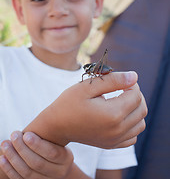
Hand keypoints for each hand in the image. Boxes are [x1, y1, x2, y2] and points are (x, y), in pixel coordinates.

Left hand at [0, 131, 72, 178]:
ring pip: (27, 172)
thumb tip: (37, 122)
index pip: (52, 153)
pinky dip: (9, 169)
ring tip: (5, 144)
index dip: (38, 145)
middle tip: (14, 135)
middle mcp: (58, 172)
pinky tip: (3, 159)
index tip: (26, 134)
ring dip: (13, 158)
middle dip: (23, 148)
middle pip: (37, 163)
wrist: (58, 166)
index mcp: (66, 159)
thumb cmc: (56, 145)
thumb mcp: (59, 140)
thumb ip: (50, 134)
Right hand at [24, 71, 147, 148]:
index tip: (120, 80)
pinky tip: (120, 116)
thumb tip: (134, 76)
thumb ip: (112, 80)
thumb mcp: (88, 86)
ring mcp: (115, 140)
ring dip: (136, 109)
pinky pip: (133, 136)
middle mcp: (117, 130)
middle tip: (122, 88)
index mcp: (112, 114)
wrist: (56, 126)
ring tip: (122, 100)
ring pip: (140, 123)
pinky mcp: (112, 145)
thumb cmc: (69, 103)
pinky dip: (132, 124)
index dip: (131, 84)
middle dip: (136, 95)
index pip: (136, 95)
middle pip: (141, 109)